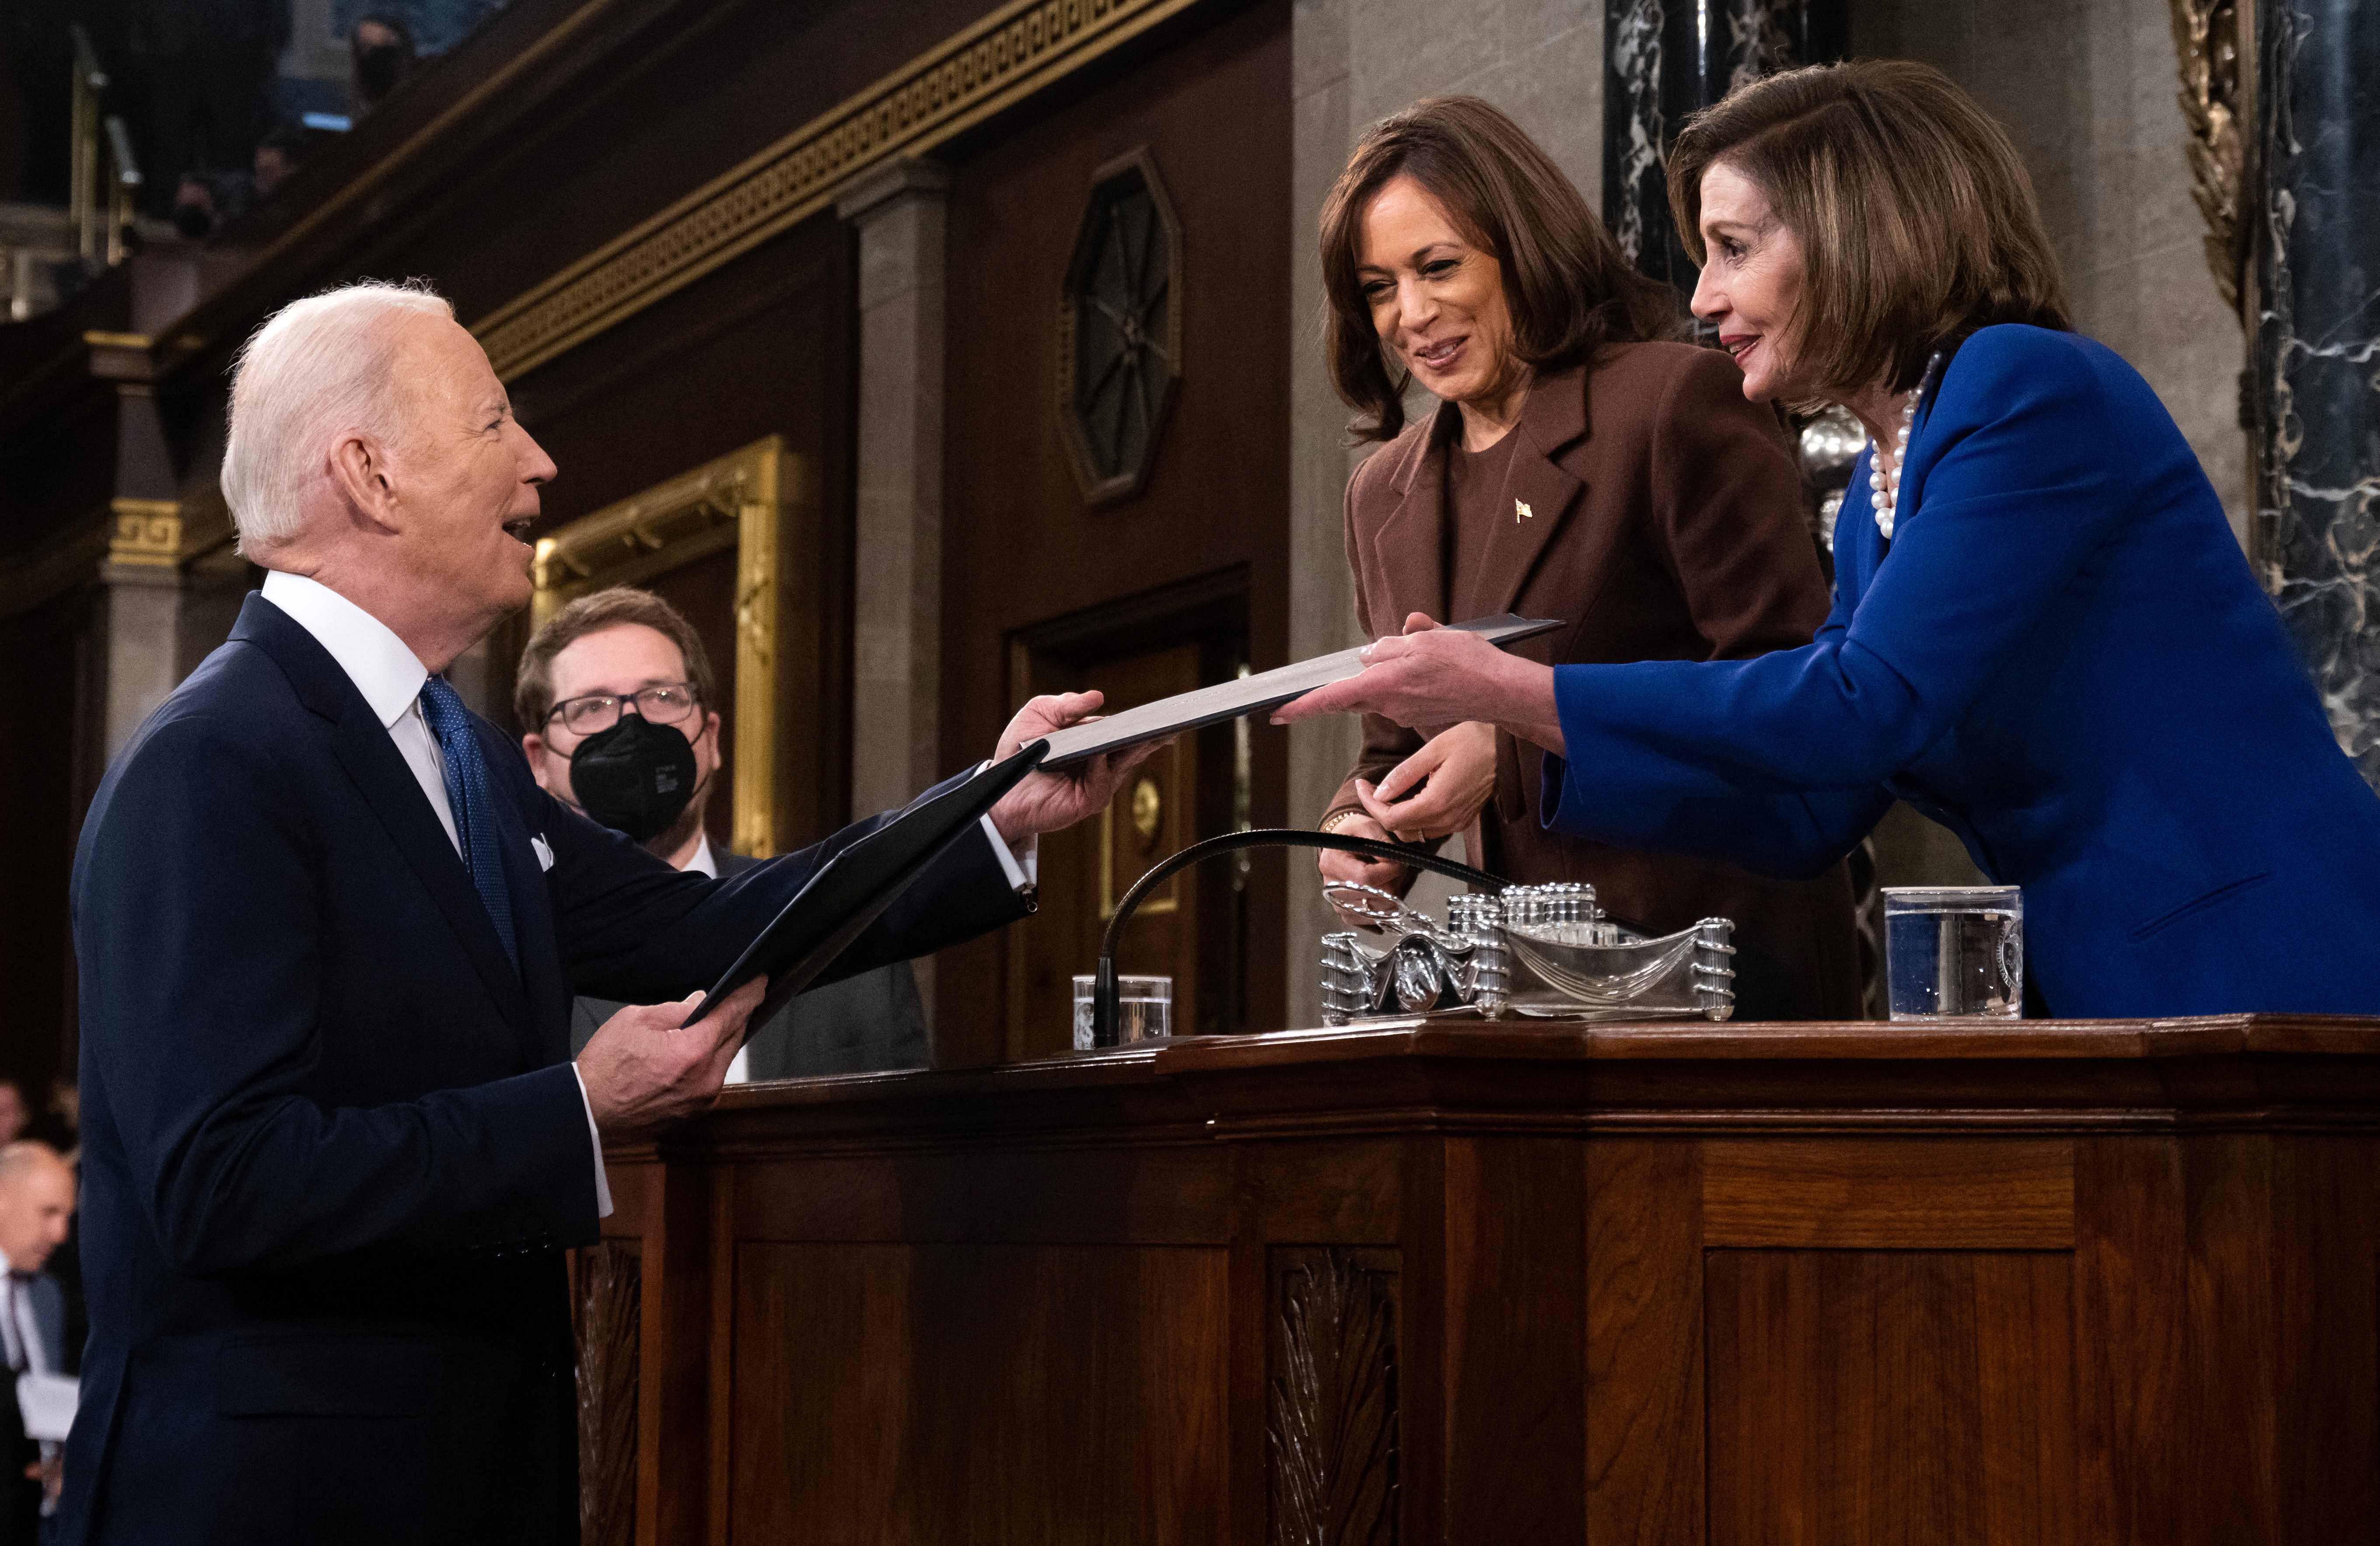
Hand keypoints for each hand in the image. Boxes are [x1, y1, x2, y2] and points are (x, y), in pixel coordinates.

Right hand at [577, 976, 767, 1139]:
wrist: (587, 1113)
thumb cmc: (604, 1067)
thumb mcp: (635, 1021)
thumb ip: (676, 1010)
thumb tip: (701, 1001)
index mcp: (693, 1052)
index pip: (732, 1015)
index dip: (749, 995)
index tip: (760, 982)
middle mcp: (705, 1079)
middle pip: (735, 1037)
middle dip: (739, 1015)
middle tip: (742, 997)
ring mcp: (702, 1099)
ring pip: (725, 1058)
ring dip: (723, 1039)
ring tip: (716, 1021)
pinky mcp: (695, 1112)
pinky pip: (712, 1077)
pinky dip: (711, 1060)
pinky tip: (700, 1048)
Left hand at [987, 690, 1169, 843]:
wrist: (999, 784)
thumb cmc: (1020, 749)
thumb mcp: (1040, 713)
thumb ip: (1067, 704)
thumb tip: (1099, 697)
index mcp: (1095, 742)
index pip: (1125, 731)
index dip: (1143, 723)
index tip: (1162, 713)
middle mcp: (1101, 764)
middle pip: (1134, 748)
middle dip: (1151, 736)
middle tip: (1168, 723)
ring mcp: (1097, 784)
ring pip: (1122, 764)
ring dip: (1133, 748)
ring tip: (1144, 732)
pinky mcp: (1086, 801)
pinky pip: (1101, 782)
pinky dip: (1102, 767)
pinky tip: (1100, 753)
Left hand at [1272, 614, 1565, 753]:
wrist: (1501, 691)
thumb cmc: (1466, 663)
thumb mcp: (1424, 639)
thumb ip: (1389, 646)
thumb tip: (1370, 653)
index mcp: (1382, 684)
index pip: (1330, 697)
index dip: (1301, 706)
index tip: (1277, 714)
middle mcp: (1389, 704)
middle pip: (1354, 693)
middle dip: (1351, 681)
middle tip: (1362, 664)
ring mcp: (1405, 713)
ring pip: (1381, 691)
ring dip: (1390, 673)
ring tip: (1424, 653)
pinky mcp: (1420, 715)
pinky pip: (1403, 695)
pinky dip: (1409, 680)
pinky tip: (1434, 666)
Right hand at [1317, 810, 1416, 927]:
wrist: (1344, 844)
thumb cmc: (1356, 834)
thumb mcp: (1367, 826)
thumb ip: (1381, 841)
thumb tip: (1392, 863)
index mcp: (1332, 863)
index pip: (1365, 878)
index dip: (1389, 872)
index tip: (1400, 863)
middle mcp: (1330, 887)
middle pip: (1371, 898)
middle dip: (1393, 884)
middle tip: (1397, 870)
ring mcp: (1336, 903)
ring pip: (1373, 912)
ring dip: (1391, 898)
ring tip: (1391, 880)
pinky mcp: (1345, 913)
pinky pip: (1370, 920)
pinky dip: (1383, 909)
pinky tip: (1384, 892)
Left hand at [1357, 721, 1496, 841]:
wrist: (1506, 748)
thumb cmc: (1473, 741)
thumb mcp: (1433, 750)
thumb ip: (1404, 774)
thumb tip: (1379, 793)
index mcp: (1437, 803)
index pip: (1391, 819)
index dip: (1371, 805)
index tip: (1362, 785)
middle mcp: (1447, 819)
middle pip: (1401, 829)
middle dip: (1382, 811)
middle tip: (1373, 787)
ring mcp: (1457, 822)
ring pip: (1416, 832)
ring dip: (1398, 816)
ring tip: (1390, 791)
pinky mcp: (1463, 819)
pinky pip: (1432, 828)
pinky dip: (1416, 817)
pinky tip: (1413, 795)